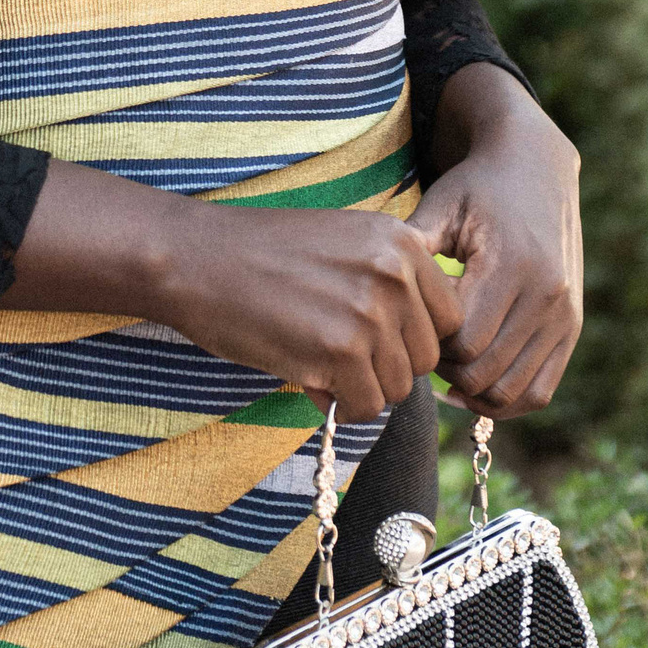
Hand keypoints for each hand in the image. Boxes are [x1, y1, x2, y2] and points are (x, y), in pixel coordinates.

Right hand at [0, 158, 460, 422]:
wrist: (197, 259)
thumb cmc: (265, 255)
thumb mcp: (345, 243)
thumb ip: (392, 281)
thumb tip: (430, 346)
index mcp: (403, 241)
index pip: (449, 317)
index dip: (412, 338)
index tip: (374, 340)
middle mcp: (396, 272)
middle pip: (427, 357)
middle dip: (388, 366)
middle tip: (338, 354)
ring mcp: (371, 311)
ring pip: (399, 387)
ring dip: (361, 387)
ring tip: (317, 359)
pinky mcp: (341, 351)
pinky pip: (364, 406)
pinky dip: (339, 405)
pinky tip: (307, 376)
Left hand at [405, 64, 582, 419]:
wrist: (536, 168)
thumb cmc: (476, 188)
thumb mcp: (440, 206)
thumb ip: (411, 250)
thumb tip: (373, 293)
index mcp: (511, 264)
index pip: (464, 341)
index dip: (429, 343)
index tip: (411, 323)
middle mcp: (546, 294)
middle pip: (486, 372)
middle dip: (446, 370)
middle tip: (422, 347)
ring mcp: (564, 315)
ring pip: (512, 391)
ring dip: (473, 391)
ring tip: (445, 368)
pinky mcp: (571, 328)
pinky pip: (540, 391)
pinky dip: (505, 401)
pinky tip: (473, 387)